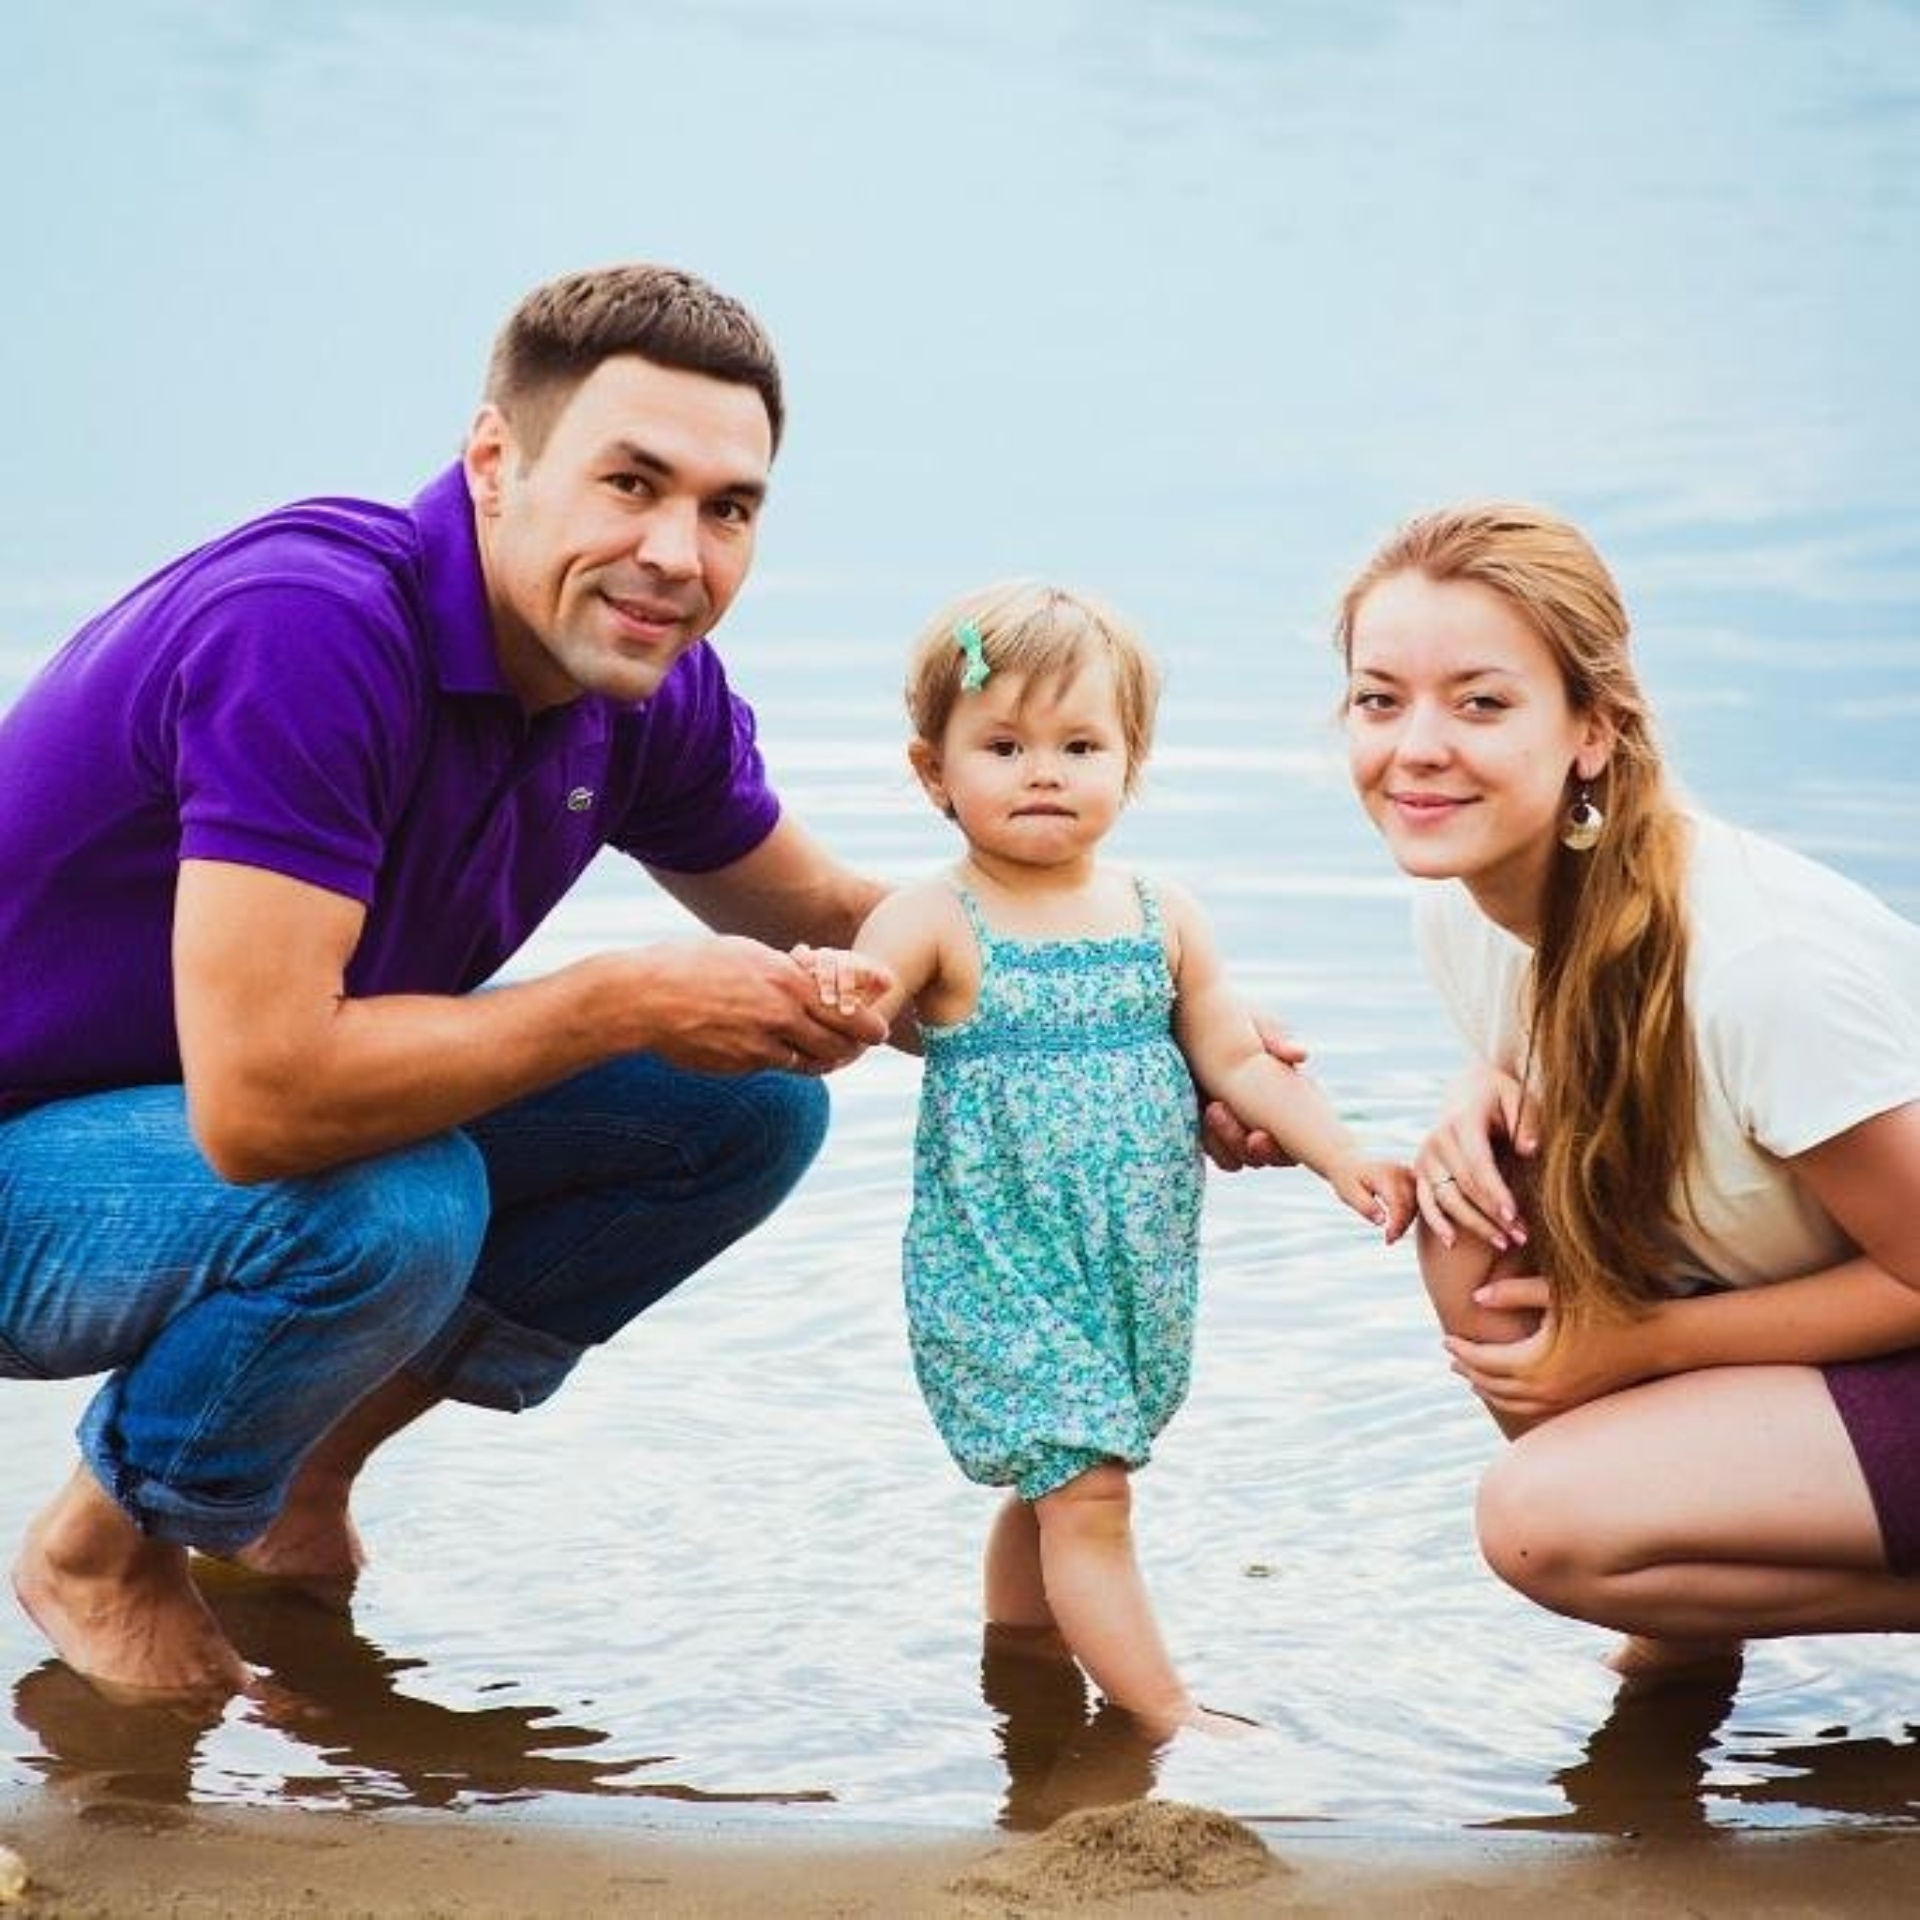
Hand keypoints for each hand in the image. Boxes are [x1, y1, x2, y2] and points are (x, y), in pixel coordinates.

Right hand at [634, 936, 889, 1075]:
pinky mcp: (741, 1066)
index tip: (878, 1030)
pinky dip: (782, 1061)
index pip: (846, 1010)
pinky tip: (777, 1051)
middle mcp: (781, 1015)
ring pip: (808, 1062)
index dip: (868, 1025)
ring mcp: (761, 1046)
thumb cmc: (693, 965)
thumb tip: (809, 971)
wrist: (646, 998)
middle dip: (852, 1049)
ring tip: (825, 1054)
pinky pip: (774, 1066)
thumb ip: (783, 969)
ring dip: (820, 1060)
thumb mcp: (746, 953)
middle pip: (836, 1044)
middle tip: (859, 1048)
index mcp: (787, 981)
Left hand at [1201, 1013, 1306, 1170]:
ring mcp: (1236, 1127)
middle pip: (1268, 1158)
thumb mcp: (1254, 1021)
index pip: (1294, 1145)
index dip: (1280, 1149)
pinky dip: (1208, 1142)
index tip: (1258, 1134)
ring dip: (1227, 1143)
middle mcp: (1265, 1120)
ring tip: (1213, 1108)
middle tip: (1232, 1122)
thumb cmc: (1230, 1013)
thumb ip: (1277, 1039)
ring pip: (1238, 1159)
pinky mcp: (1208, 1129)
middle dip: (1251, 1149)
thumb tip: (1301, 1054)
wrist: (1187, 1013)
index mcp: (1287, 1099)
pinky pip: (1213, 1152)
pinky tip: (1198, 1116)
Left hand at [1325, 1155, 1417, 1241]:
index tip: (1388, 1239)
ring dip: (1408, 1221)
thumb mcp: (1349, 1194)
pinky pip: (1418, 1199)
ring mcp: (1407, 1173)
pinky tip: (1398, 1225)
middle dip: (1403, 1225)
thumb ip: (1366, 1207)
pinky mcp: (1411, 1177)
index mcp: (1384, 1174)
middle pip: (1411, 1203)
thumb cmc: (1347, 1180)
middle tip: (1390, 1239)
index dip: (1396, 1224)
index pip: (1398, 1202)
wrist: (1348, 1165)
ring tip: (1392, 1235)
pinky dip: (1410, 1214)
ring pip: (1418, 1202)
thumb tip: (1382, 1221)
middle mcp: (1399, 1171)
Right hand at [1417, 1062, 1537, 1251]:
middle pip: (1464, 1187)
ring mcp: (1425, 1157)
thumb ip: (1527, 1123)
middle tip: (1521, 1237)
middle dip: (1493, 1215)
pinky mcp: (1420, 1172)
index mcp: (1462, 1122)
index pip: (1478, 1164)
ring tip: (1505, 1243)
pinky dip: (1437, 1223)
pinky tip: (1453, 1242)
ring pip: (1447, 1199)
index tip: (1515, 1215)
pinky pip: (1426, 1202)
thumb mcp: (1519, 1100)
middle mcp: (1437, 1140)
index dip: (1495, 1192)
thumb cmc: (1503, 1099)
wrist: (1471, 1092)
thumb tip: (1529, 1149)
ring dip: (1475, 1225)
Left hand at [1442, 1275, 1652, 1420]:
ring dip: (1486, 1388)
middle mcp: (1545, 1388)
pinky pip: (1531, 1409)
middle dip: (1468, 1370)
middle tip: (1451, 1357)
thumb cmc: (1607, 1307)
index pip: (1483, 1361)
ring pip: (1510, 1402)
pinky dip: (1511, 1400)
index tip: (1445, 1339)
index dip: (1461, 1351)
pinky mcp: (1575, 1403)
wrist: (1657, 1338)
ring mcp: (1561, 1401)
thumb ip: (1514, 1292)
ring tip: (1470, 1375)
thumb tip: (1475, 1297)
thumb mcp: (1558, 1292)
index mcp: (1535, 1362)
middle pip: (1491, 1385)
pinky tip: (1506, 1390)